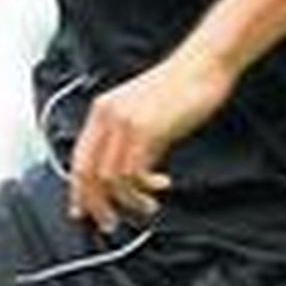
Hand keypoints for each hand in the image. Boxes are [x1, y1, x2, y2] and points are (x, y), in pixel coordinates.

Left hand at [68, 52, 235, 232]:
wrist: (205, 63)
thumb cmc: (184, 84)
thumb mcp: (149, 113)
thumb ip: (137, 142)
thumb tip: (136, 174)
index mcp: (103, 109)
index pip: (80, 159)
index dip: (80, 190)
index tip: (84, 210)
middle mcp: (108, 115)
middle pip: (87, 173)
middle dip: (97, 204)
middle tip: (110, 221)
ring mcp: (125, 122)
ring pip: (110, 178)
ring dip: (128, 200)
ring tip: (146, 206)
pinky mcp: (145, 129)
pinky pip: (133, 172)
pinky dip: (144, 188)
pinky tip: (160, 185)